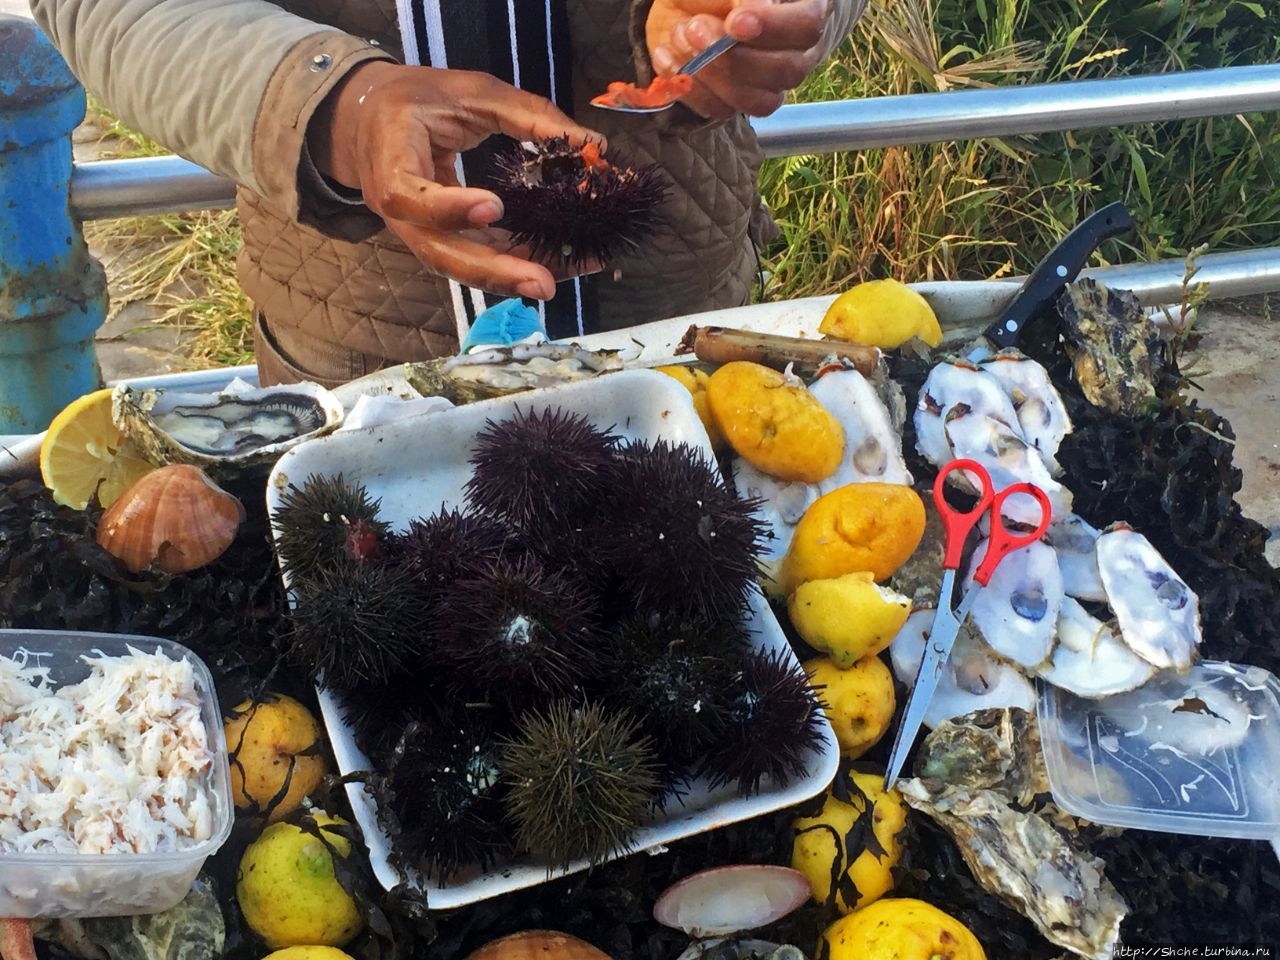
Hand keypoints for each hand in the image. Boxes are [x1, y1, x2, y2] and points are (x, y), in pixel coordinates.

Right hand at [309, 61, 604, 299]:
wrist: (373, 121)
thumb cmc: (419, 100)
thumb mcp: (471, 91)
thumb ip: (528, 114)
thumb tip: (592, 144)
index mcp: (390, 158)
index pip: (409, 194)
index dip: (449, 207)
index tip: (494, 208)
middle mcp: (399, 208)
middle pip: (439, 252)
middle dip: (494, 271)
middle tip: (543, 282)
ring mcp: (418, 231)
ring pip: (459, 266)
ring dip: (510, 278)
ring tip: (558, 281)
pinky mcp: (441, 240)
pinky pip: (474, 260)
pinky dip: (513, 266)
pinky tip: (554, 268)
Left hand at [646, 0, 830, 119]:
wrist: (686, 2)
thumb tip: (752, 11)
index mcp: (804, 7)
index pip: (808, 25)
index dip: (774, 28)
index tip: (735, 22)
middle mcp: (796, 51)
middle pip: (787, 70)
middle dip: (734, 55)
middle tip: (694, 28)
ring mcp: (768, 83)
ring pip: (758, 101)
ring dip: (711, 74)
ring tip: (679, 36)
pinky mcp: (736, 102)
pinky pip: (721, 111)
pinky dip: (688, 87)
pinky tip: (667, 55)